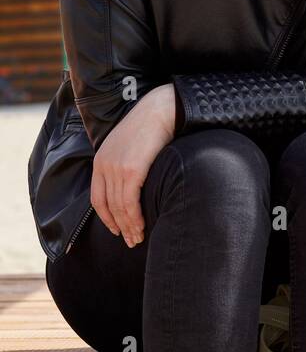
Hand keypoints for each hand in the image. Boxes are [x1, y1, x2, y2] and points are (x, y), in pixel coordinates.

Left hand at [90, 83, 176, 245]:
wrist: (161, 110)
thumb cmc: (151, 127)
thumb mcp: (129, 146)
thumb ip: (124, 164)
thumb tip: (132, 186)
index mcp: (101, 160)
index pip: (97, 198)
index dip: (106, 217)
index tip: (117, 229)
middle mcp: (105, 166)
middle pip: (108, 206)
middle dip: (120, 226)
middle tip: (131, 241)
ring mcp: (117, 168)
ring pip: (119, 207)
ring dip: (129, 226)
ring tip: (138, 238)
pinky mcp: (132, 170)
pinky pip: (130, 202)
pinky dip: (135, 217)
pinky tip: (142, 226)